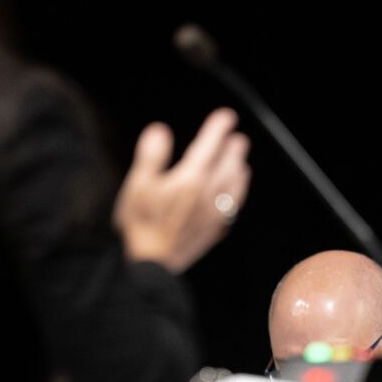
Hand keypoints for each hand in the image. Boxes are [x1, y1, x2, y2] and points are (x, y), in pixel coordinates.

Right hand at [113, 108, 250, 273]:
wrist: (153, 264)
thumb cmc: (142, 223)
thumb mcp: (138, 185)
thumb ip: (151, 155)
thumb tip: (160, 130)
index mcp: (190, 178)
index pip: (209, 146)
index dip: (217, 129)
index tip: (226, 116)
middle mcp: (207, 194)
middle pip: (228, 166)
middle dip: (233, 150)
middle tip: (238, 139)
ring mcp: (213, 214)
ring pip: (234, 188)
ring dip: (239, 172)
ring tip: (242, 164)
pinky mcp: (213, 230)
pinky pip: (231, 209)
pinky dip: (235, 197)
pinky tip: (233, 198)